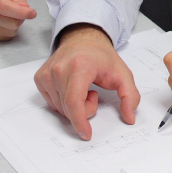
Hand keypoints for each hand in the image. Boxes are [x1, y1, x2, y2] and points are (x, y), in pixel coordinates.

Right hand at [0, 0, 36, 40]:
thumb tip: (25, 11)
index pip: (5, 7)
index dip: (21, 12)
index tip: (32, 13)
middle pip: (11, 23)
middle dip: (20, 18)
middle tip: (17, 10)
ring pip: (9, 32)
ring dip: (13, 25)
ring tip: (6, 14)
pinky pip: (4, 37)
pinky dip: (7, 30)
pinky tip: (0, 21)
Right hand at [34, 25, 140, 139]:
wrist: (83, 38)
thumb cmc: (101, 56)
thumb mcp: (122, 74)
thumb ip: (130, 96)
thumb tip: (130, 117)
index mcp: (79, 66)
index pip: (74, 101)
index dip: (80, 121)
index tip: (86, 133)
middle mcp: (59, 69)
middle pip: (68, 108)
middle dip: (84, 110)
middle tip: (94, 94)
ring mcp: (47, 73)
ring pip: (59, 109)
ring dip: (74, 107)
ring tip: (83, 89)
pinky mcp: (40, 78)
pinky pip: (52, 103)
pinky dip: (64, 103)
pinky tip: (72, 88)